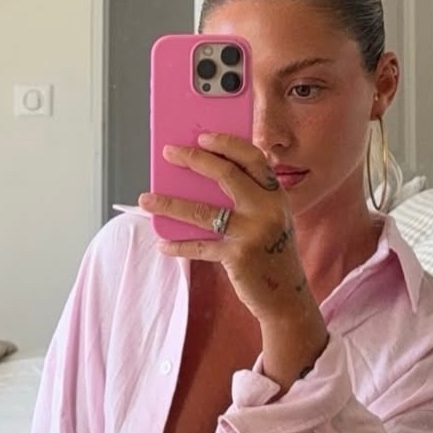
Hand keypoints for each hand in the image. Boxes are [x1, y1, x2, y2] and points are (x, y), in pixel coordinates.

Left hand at [138, 133, 312, 325]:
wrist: (285, 296)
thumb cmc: (271, 253)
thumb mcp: (270, 220)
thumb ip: (248, 199)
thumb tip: (201, 179)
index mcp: (276, 196)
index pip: (252, 158)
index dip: (226, 143)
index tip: (202, 137)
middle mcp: (268, 209)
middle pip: (226, 174)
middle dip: (193, 159)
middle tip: (169, 153)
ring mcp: (253, 232)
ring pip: (203, 210)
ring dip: (170, 203)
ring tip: (146, 199)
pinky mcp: (238, 256)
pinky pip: (200, 246)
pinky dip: (178, 245)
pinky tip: (163, 242)